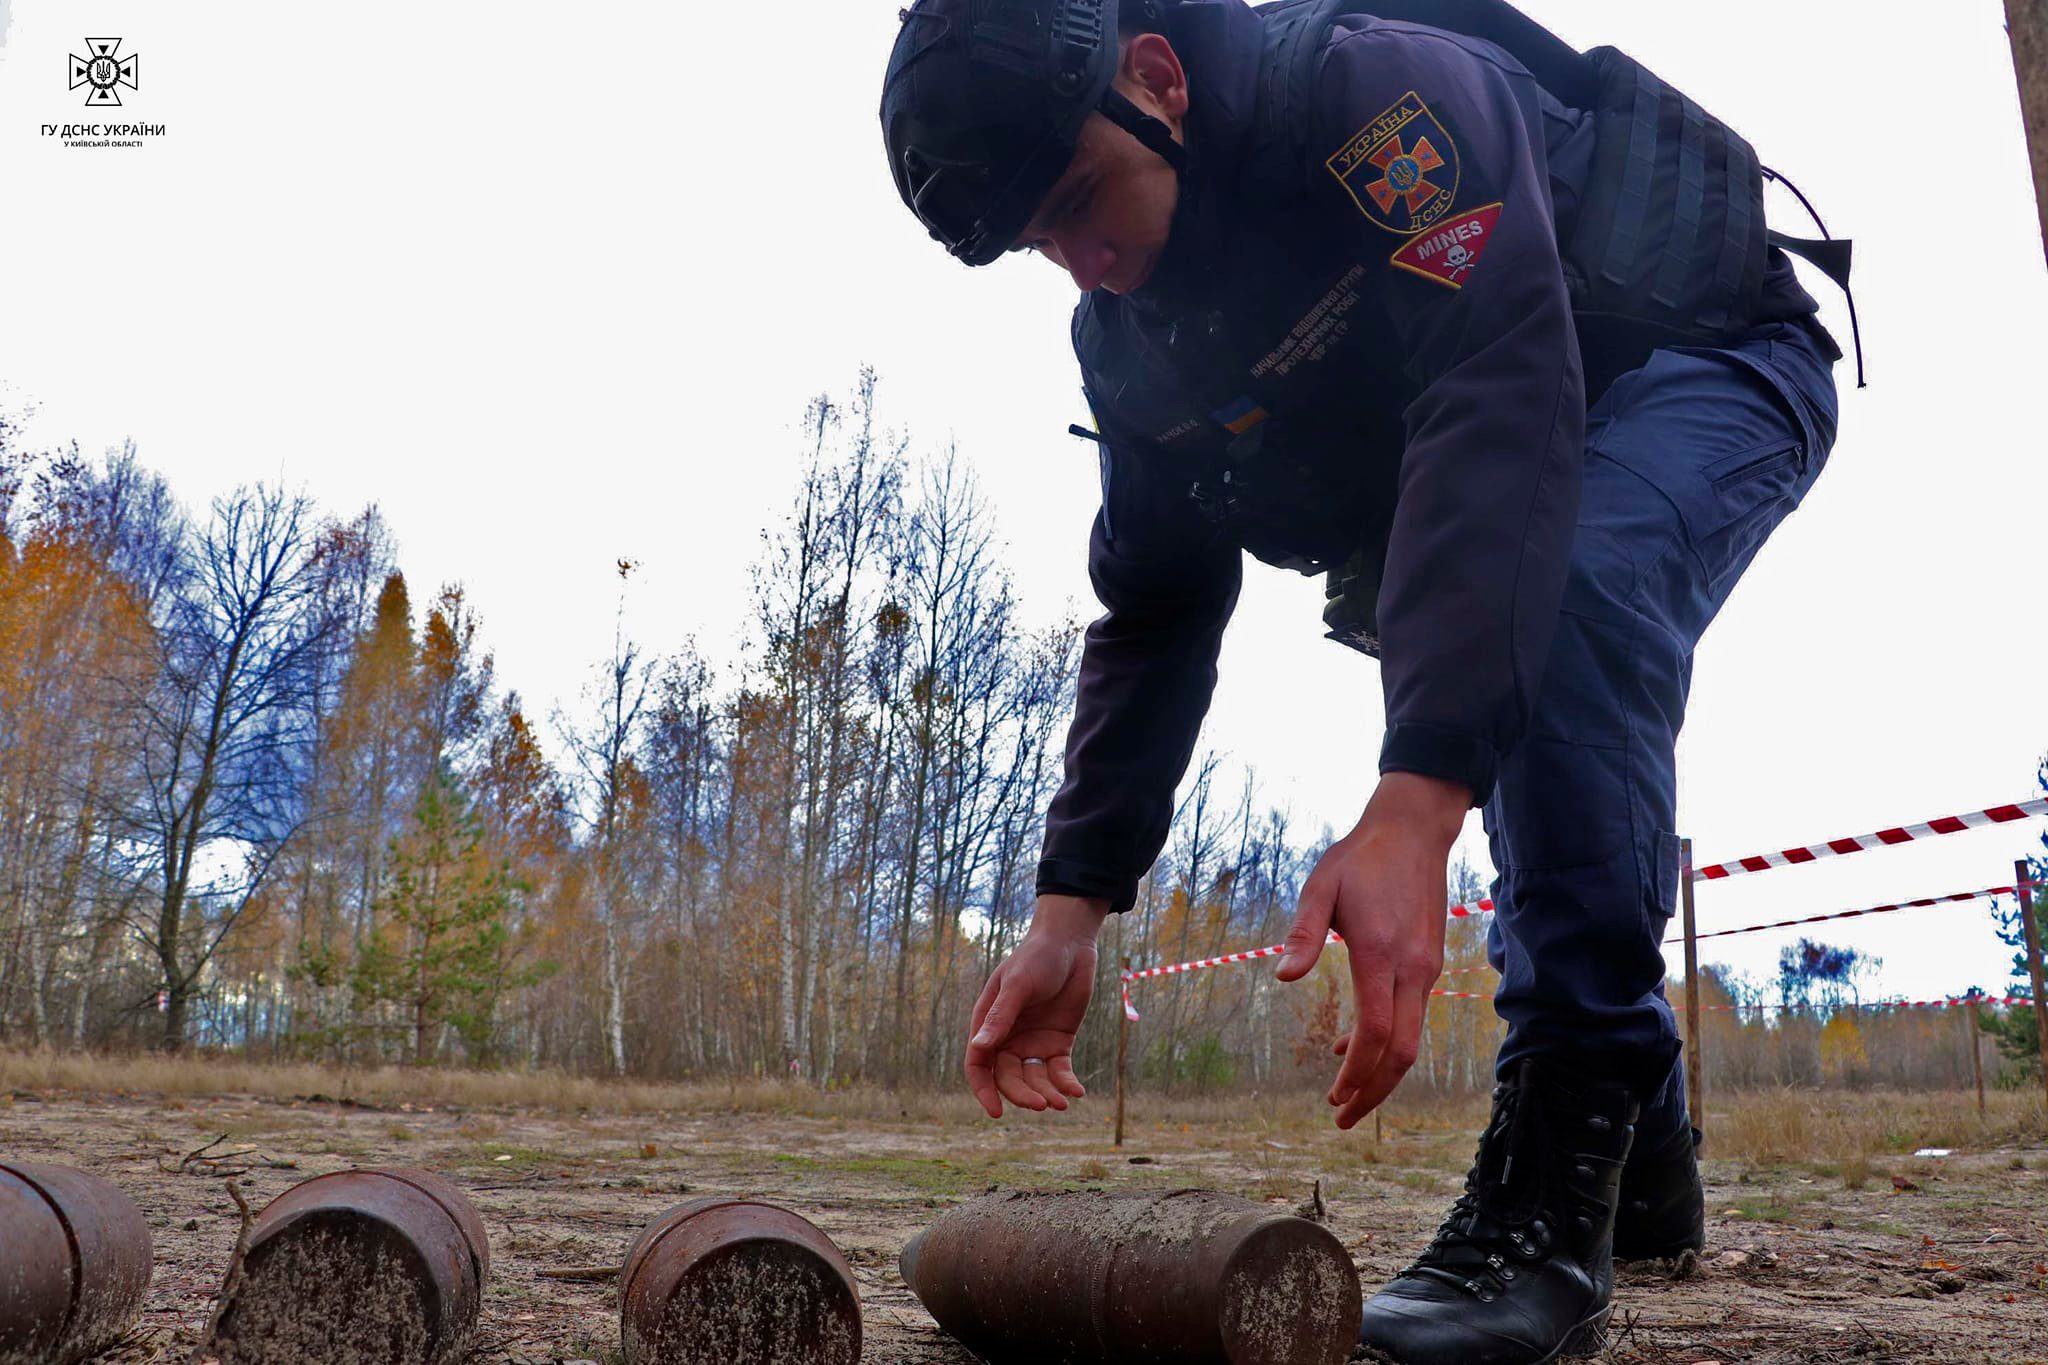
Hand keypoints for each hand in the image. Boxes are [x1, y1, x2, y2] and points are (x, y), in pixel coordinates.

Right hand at [964, 895, 1106, 1117]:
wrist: (1071, 944)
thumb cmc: (1037, 958)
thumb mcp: (1018, 985)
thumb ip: (1000, 1016)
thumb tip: (979, 1046)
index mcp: (988, 1023)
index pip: (978, 1065)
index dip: (984, 1090)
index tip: (997, 1112)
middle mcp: (1008, 1038)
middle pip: (1008, 1078)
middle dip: (1022, 1095)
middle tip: (1042, 1104)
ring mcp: (1033, 1042)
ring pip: (1034, 1080)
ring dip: (1046, 1093)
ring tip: (1063, 1102)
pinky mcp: (1058, 1042)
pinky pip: (1059, 1071)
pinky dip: (1066, 1083)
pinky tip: (1077, 1092)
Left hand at [1274, 773, 1468, 1128]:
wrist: (1415, 830)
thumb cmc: (1360, 858)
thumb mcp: (1320, 887)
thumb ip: (1302, 934)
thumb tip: (1282, 978)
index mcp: (1381, 954)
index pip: (1376, 1032)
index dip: (1356, 1074)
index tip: (1333, 1100)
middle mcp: (1412, 969)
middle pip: (1402, 1051)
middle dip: (1374, 1092)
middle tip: (1342, 1120)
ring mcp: (1426, 967)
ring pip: (1411, 1040)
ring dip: (1381, 1073)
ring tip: (1347, 1097)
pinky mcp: (1429, 962)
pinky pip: (1411, 1016)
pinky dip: (1387, 1042)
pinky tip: (1352, 1044)